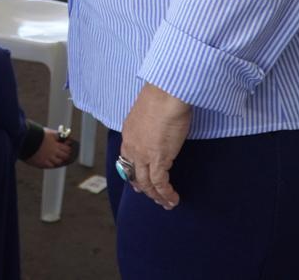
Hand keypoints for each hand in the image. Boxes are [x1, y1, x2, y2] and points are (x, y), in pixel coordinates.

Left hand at [119, 84, 191, 208]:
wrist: (166, 94)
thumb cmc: (162, 96)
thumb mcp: (149, 111)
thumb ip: (150, 123)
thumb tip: (159, 126)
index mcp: (129, 133)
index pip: (126, 158)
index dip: (132, 172)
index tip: (137, 181)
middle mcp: (132, 146)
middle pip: (133, 174)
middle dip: (143, 188)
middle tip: (151, 196)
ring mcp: (143, 155)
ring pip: (146, 183)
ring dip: (156, 196)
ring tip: (166, 203)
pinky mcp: (158, 159)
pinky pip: (160, 183)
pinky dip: (166, 194)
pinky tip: (172, 199)